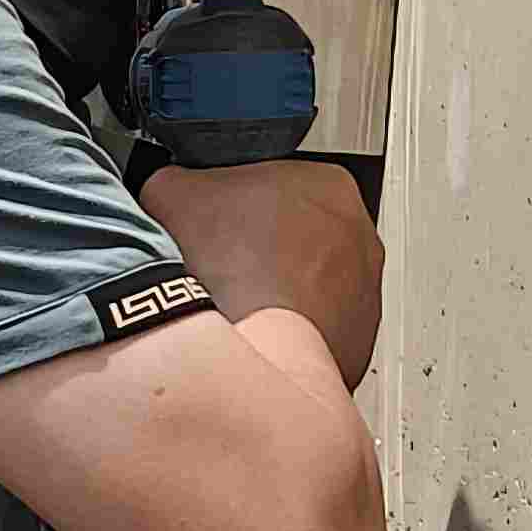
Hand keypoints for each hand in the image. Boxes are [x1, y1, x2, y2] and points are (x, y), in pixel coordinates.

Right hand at [142, 160, 383, 388]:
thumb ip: (175, 179)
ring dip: (274, 292)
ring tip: (232, 304)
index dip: (236, 203)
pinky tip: (252, 335)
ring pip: (308, 286)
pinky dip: (285, 334)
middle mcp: (360, 239)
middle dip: (261, 249)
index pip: (277, 182)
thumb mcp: (171, 193)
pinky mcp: (354, 346)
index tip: (215, 222)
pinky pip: (313, 333)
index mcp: (328, 185)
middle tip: (220, 264)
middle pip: (298, 236)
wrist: (242, 352)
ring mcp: (363, 296)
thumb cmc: (224, 271)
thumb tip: (168, 187)